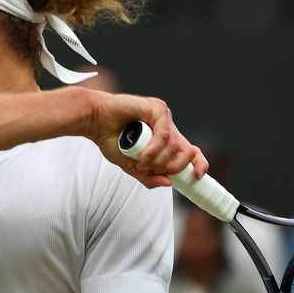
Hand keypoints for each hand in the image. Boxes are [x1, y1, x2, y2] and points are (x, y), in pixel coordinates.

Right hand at [82, 89, 207, 187]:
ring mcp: (164, 117)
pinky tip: (142, 155)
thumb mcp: (131, 166)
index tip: (198, 176)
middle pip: (186, 152)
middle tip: (151, 169)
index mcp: (164, 140)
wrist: (94, 122)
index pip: (190, 151)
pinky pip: (164, 136)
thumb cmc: (110, 139)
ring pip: (174, 146)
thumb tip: (169, 183)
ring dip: (157, 161)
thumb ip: (149, 177)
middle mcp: (167, 128)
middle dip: (172, 167)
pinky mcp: (158, 109)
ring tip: (140, 162)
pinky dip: (154, 150)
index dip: (199, 163)